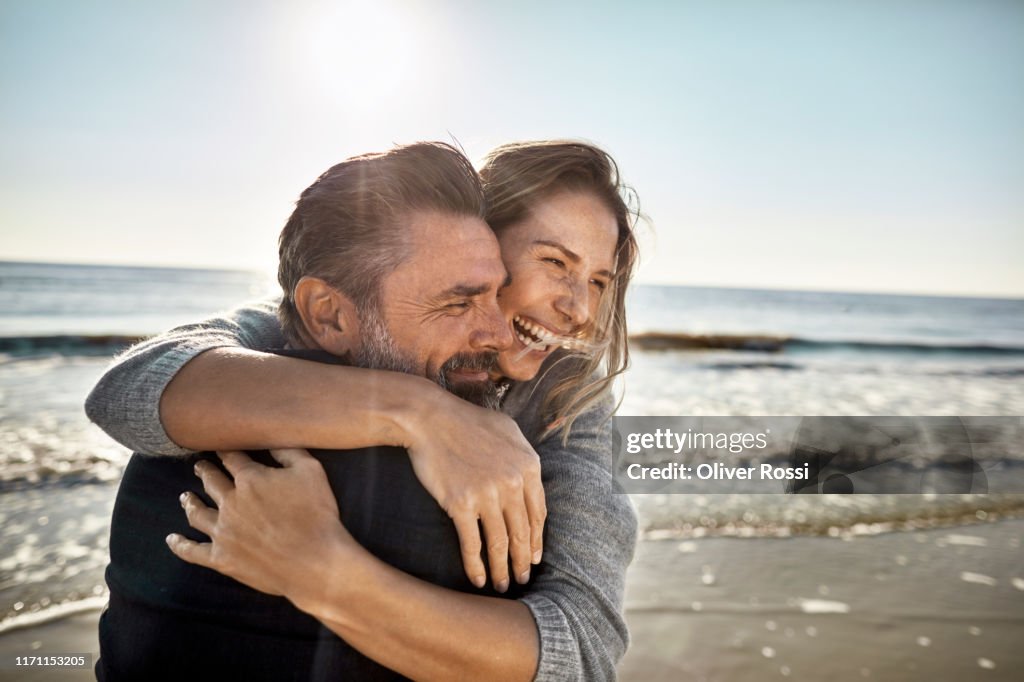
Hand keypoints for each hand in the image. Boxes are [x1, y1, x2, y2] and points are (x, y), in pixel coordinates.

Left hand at [166, 448, 351, 599]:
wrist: (313, 561)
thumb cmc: (317, 514)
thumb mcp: (311, 472)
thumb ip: (289, 451)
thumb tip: (272, 436)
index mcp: (250, 479)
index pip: (232, 458)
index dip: (225, 450)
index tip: (219, 445)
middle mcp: (230, 502)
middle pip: (211, 482)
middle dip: (204, 471)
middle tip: (199, 466)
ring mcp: (223, 531)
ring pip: (197, 513)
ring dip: (190, 502)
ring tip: (185, 496)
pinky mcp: (221, 558)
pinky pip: (192, 551)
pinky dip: (180, 545)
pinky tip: (172, 539)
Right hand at [402, 392, 545, 592]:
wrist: (429, 418)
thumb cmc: (466, 421)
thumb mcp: (508, 430)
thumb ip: (524, 456)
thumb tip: (530, 480)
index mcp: (528, 466)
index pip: (538, 513)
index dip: (536, 539)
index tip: (534, 556)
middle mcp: (512, 483)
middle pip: (522, 532)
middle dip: (523, 560)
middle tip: (523, 578)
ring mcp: (487, 495)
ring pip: (500, 542)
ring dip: (503, 569)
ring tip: (504, 585)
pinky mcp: (460, 504)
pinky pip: (472, 543)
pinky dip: (476, 565)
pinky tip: (478, 580)